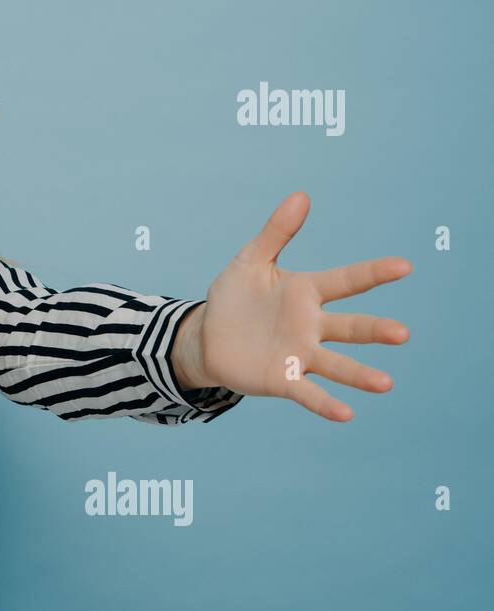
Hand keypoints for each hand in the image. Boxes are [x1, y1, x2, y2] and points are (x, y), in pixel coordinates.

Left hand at [188, 192, 411, 421]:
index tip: (404, 266)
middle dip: (374, 329)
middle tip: (402, 333)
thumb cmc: (234, 298)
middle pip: (349, 326)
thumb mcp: (250, 261)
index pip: (346, 280)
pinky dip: (325, 403)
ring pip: (337, 364)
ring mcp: (300, 353)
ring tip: (385, 383)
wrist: (207, 337)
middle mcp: (311, 325)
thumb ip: (276, 232)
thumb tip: (301, 196)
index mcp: (306, 292)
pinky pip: (308, 392)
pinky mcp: (283, 378)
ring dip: (360, 374)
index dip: (373, 273)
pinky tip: (346, 414)